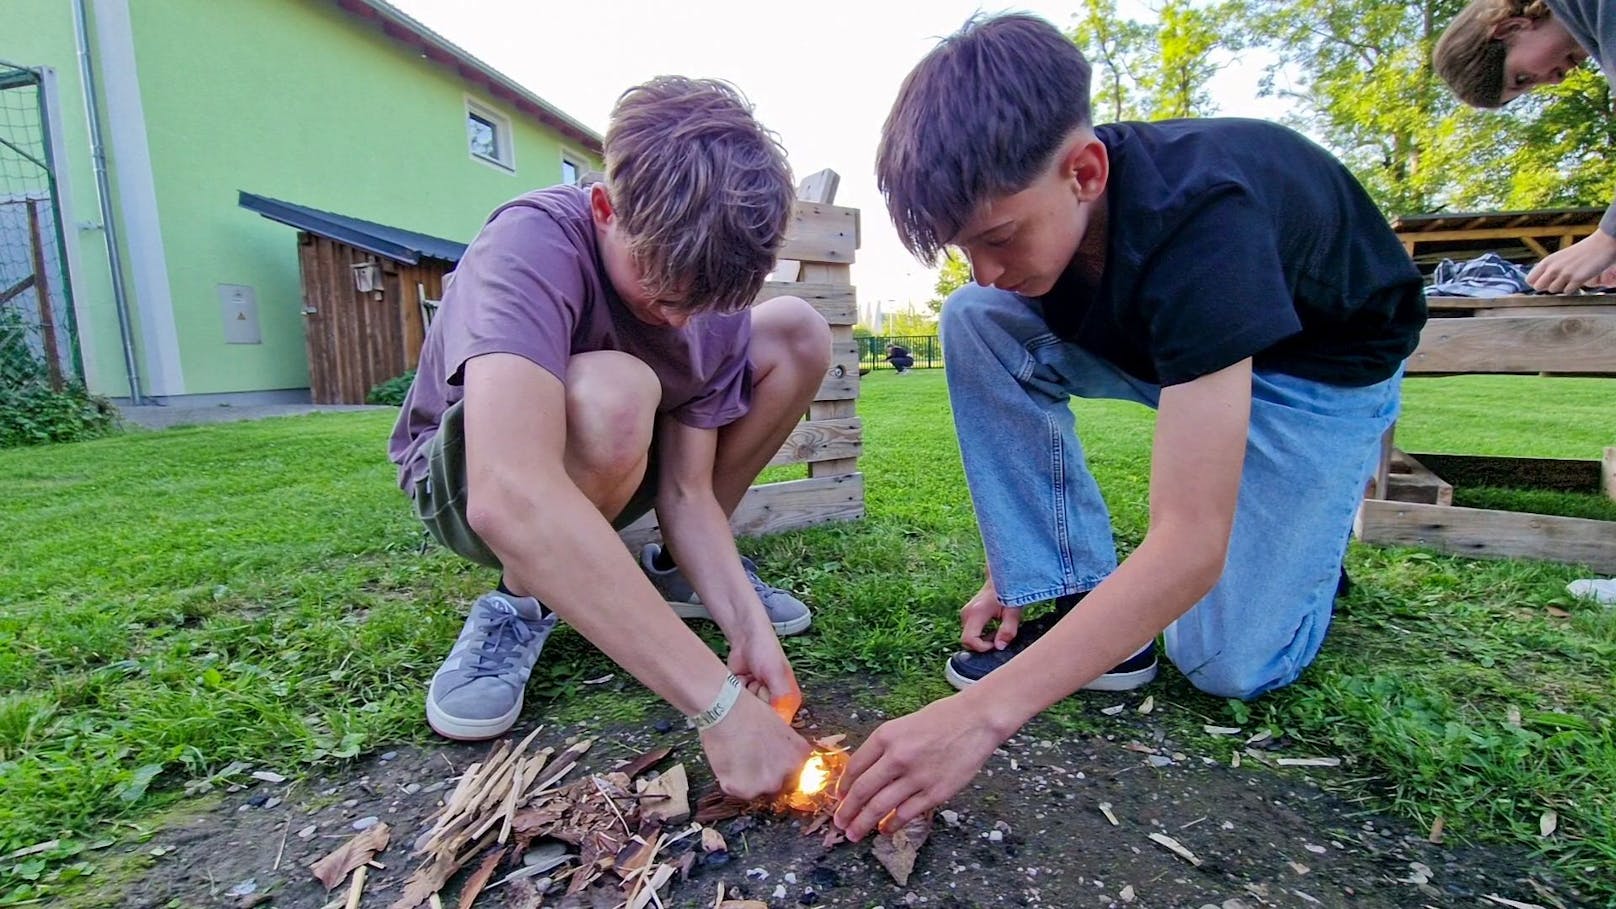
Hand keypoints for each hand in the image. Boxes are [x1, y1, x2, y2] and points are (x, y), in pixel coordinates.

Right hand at [700, 689, 811, 799]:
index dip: (778, 768)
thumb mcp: (779, 727)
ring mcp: (766, 783)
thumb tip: (779, 759)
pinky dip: (730, 780)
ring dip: (746, 780)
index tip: (766, 763)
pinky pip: (736, 790)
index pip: (794, 775)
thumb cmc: (749, 711)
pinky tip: (727, 760)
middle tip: (748, 759)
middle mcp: (787, 773)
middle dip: (763, 776)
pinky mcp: (743, 789)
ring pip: (755, 789)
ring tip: (735, 757)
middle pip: (775, 784)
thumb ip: (785, 748)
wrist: (725, 708)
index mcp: (799, 756)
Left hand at [727, 619, 801, 721]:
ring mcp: (756, 698)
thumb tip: (781, 722)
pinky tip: (741, 678)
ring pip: (746, 710)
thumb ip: (781, 698)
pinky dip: (736, 690)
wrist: (746, 636)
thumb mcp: (776, 674)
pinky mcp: (742, 694)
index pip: (778, 722)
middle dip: (754, 701)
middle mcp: (773, 702)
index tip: (761, 702)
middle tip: (756, 683)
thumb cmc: (766, 650)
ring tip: (749, 678)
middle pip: (760, 718)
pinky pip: (735, 702)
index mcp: (788, 700)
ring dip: (744, 694)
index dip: (768, 718)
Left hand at [832, 694, 1006, 841]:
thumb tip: (864, 774)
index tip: (839, 797)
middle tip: (840, 823)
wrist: (976, 720)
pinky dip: (891, 825)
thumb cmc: (941, 719)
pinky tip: (885, 829)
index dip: (843, 786)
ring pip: (879, 807)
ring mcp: (916, 777)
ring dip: (863, 823)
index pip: (854, 767)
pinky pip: (905, 814)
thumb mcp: (902, 725)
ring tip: (854, 834)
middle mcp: (896, 757)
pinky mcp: (935, 793)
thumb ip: (883, 748)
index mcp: (885, 736)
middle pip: (862, 791)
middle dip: (847, 811)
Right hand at [959, 576, 1020, 652]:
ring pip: (968, 637)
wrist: (1001, 578)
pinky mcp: (967, 614)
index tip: (995, 644)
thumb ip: (1008, 630)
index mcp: (976, 613)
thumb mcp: (1013, 612)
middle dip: (982, 645)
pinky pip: (970, 631)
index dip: (981, 648)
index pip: (968, 640)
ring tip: (998, 632)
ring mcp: (965, 614)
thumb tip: (999, 647)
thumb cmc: (1008, 592)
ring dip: (982, 640)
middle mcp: (966, 614)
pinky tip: (993, 629)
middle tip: (999, 638)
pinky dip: (981, 635)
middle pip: (967, 641)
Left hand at [1527, 230, 1615, 293]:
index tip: (1544, 283)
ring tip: (1570, 278)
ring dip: (1561, 287)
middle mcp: (1553, 268)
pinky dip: (1572, 288)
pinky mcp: (1577, 279)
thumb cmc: (1580, 252)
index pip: (1530, 280)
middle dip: (1546, 287)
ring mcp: (1565, 274)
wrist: (1600, 245)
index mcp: (1547, 261)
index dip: (1536, 283)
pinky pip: (1567, 292)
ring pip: (1553, 290)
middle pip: (1538, 287)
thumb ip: (1548, 269)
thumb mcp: (1559, 258)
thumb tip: (1538, 284)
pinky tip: (1578, 280)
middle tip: (1558, 282)